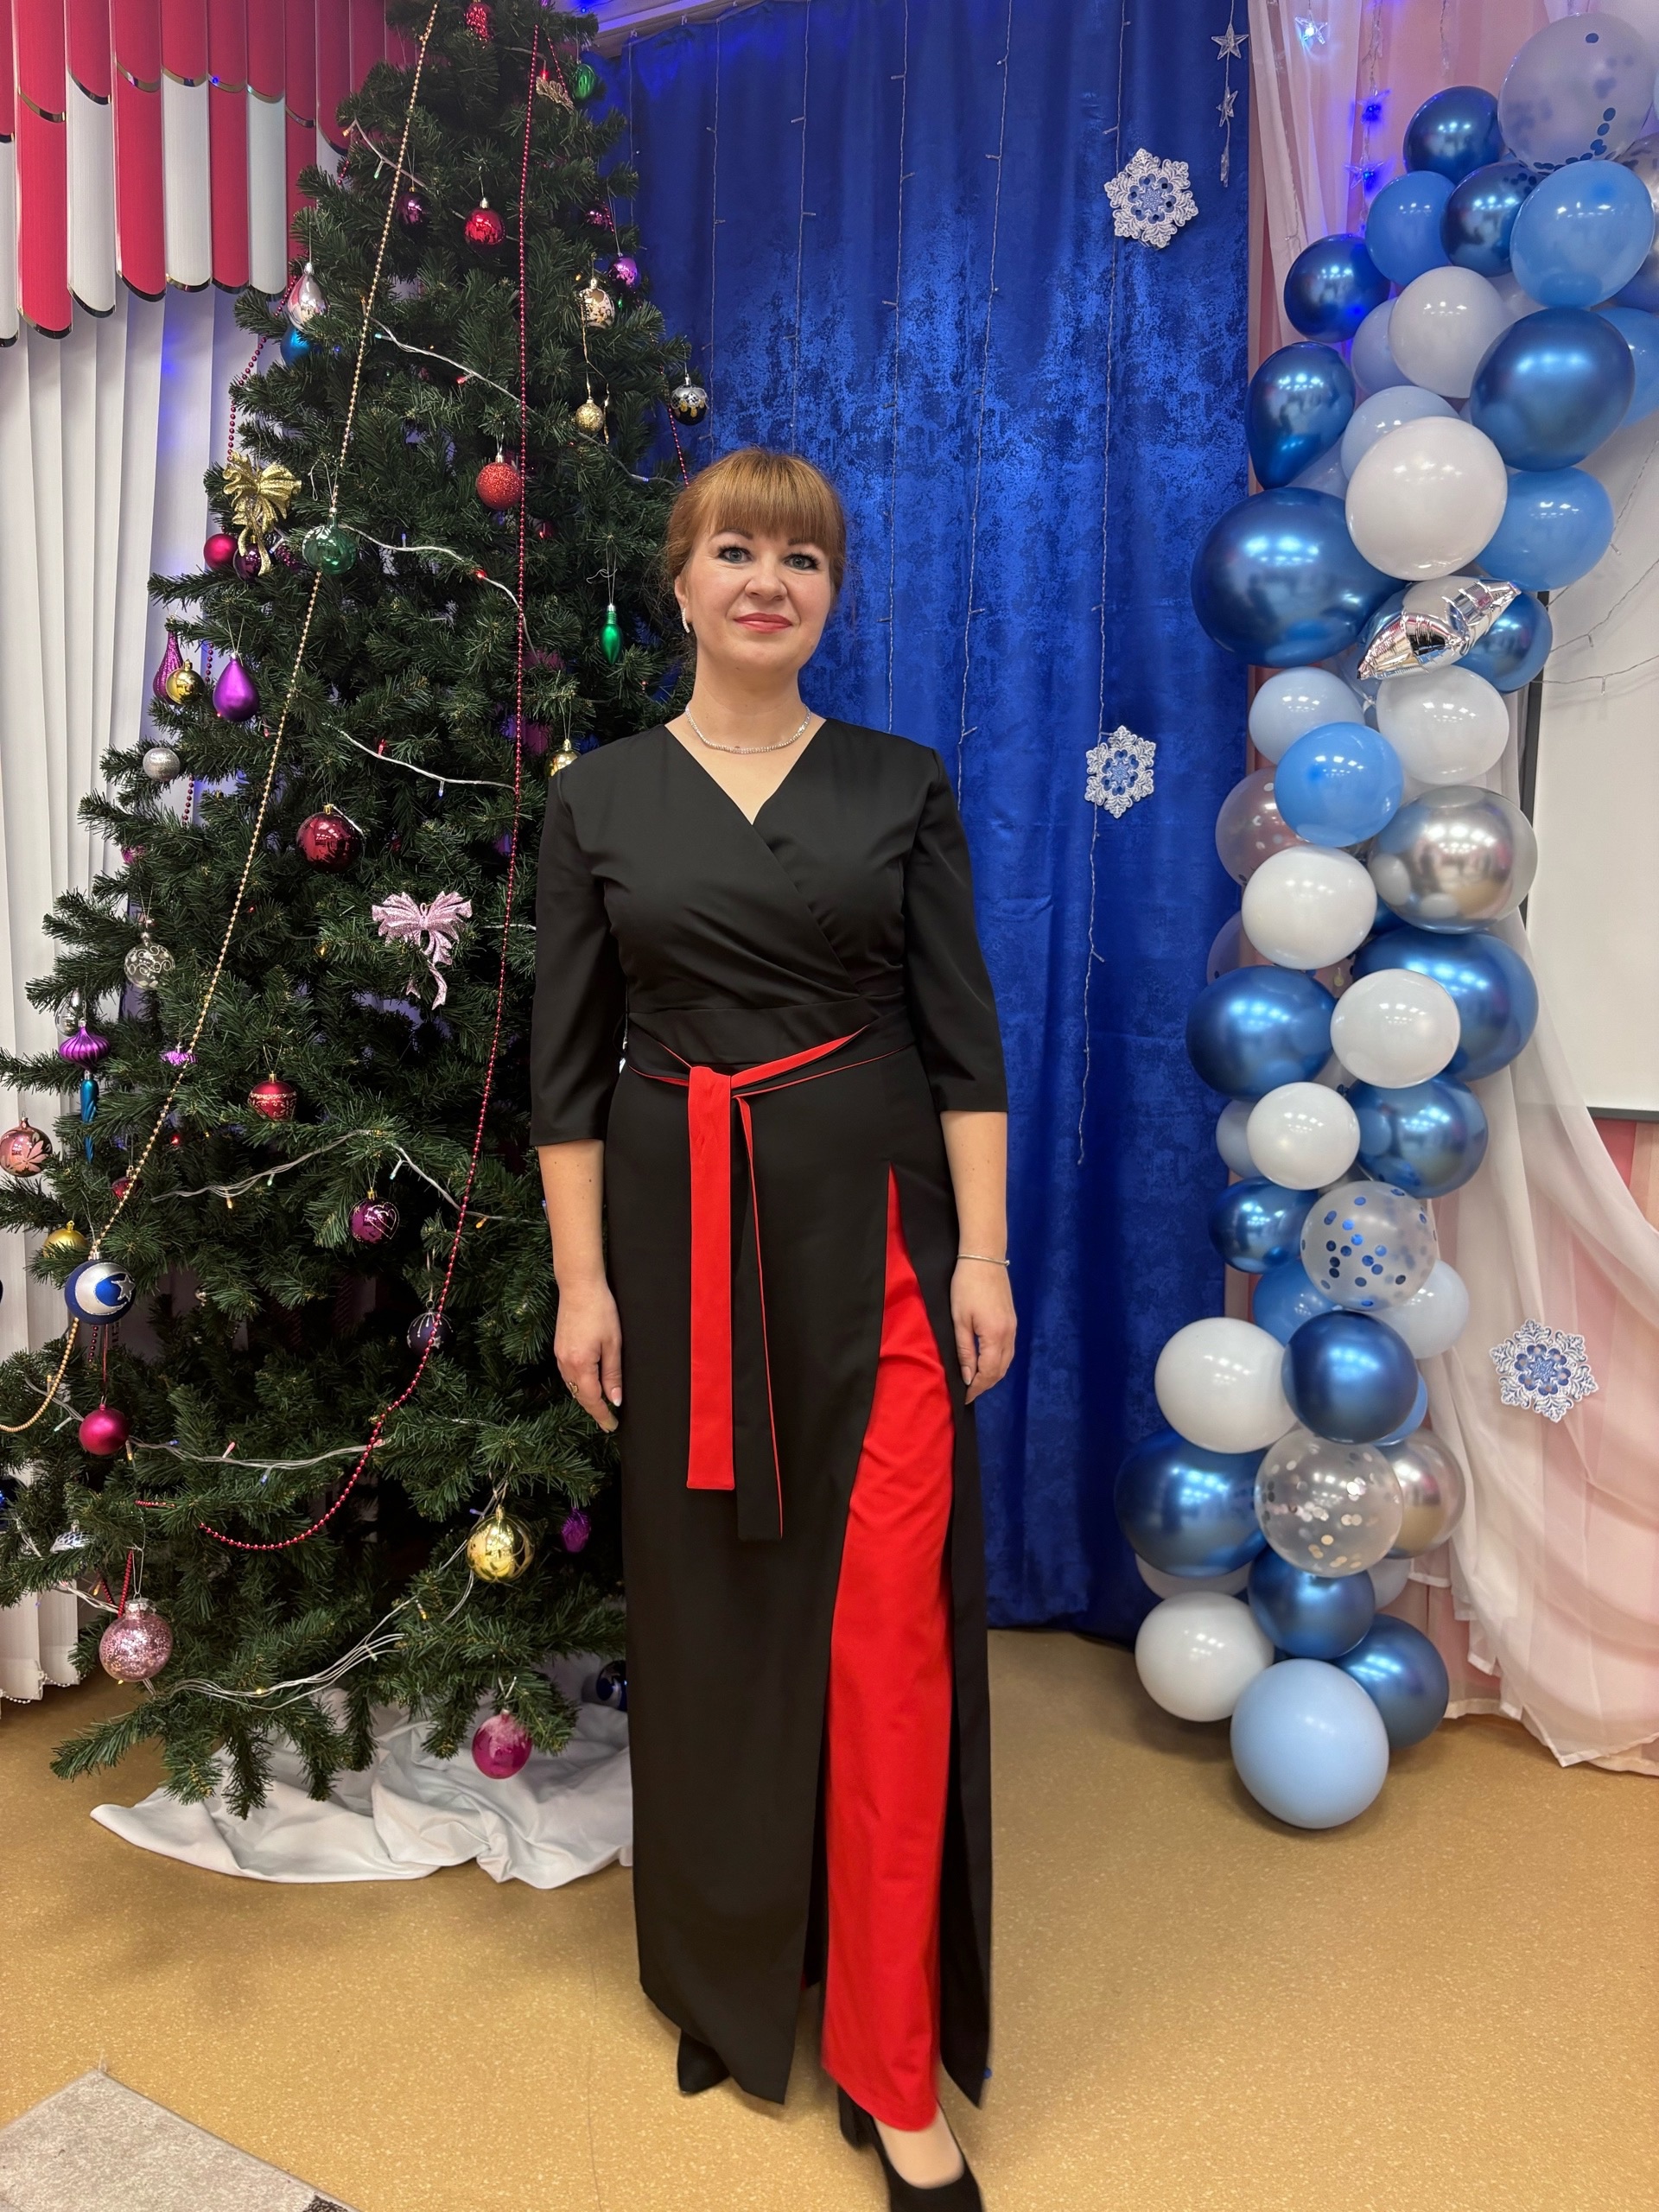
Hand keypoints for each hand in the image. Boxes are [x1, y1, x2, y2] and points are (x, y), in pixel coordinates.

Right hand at [554, 1278, 622, 1432]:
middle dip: (594, 1410)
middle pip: (579, 1396)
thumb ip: (613, 1374)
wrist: (579, 1286)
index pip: (592, 1399)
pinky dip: (578, 1385)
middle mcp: (565, 1364)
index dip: (602, 1415)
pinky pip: (568, 1375)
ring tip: (601, 1407)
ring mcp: (559, 1356)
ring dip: (586, 1398)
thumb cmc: (600, 1310)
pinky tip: (588, 1386)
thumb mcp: (613, 1344)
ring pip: (572, 1387)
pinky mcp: (559, 1349)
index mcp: (580, 1364)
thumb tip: (615, 1399)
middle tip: (609, 1422)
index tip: (612, 1426)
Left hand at [950, 1260, 1015, 1402]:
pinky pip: (1009, 1351)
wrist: (984, 1258)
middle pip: (1001, 1370)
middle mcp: (1009, 1335)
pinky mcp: (1012, 1321)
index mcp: (995, 1336)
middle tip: (969, 1392)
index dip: (976, 1387)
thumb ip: (965, 1350)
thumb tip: (967, 1376)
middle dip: (985, 1384)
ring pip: (1007, 1361)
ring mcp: (1013, 1328)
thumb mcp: (960, 1319)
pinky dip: (999, 1362)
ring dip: (993, 1374)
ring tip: (976, 1381)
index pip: (988, 1372)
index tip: (965, 1398)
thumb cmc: (966, 1287)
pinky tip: (987, 1363)